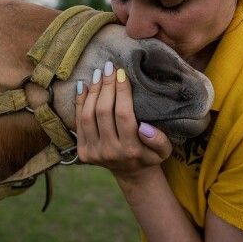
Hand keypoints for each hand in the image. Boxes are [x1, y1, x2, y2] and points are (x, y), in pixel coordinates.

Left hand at [75, 61, 172, 179]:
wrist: (131, 173)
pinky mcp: (83, 152)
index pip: (123, 114)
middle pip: (103, 112)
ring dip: (93, 92)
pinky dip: (80, 102)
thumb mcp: (164, 150)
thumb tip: (143, 127)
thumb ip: (158, 140)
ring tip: (98, 74)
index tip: (122, 73)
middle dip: (106, 86)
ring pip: (88, 116)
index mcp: (131, 150)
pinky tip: (84, 86)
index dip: (122, 91)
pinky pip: (78, 123)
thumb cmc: (149, 155)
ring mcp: (94, 153)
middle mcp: (110, 152)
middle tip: (109, 68)